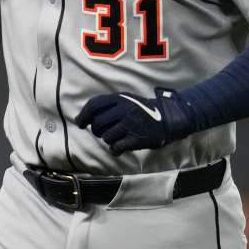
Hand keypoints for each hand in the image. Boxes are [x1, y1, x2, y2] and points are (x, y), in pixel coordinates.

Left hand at [74, 88, 194, 154]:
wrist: (169, 119)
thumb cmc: (143, 110)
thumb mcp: (127, 100)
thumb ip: (108, 105)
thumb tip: (83, 117)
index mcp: (120, 98)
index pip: (94, 105)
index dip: (83, 115)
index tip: (79, 123)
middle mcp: (124, 110)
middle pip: (97, 123)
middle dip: (96, 130)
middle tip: (102, 132)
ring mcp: (130, 125)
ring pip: (106, 137)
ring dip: (108, 139)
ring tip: (117, 137)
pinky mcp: (136, 139)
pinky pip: (116, 147)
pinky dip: (115, 149)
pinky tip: (120, 147)